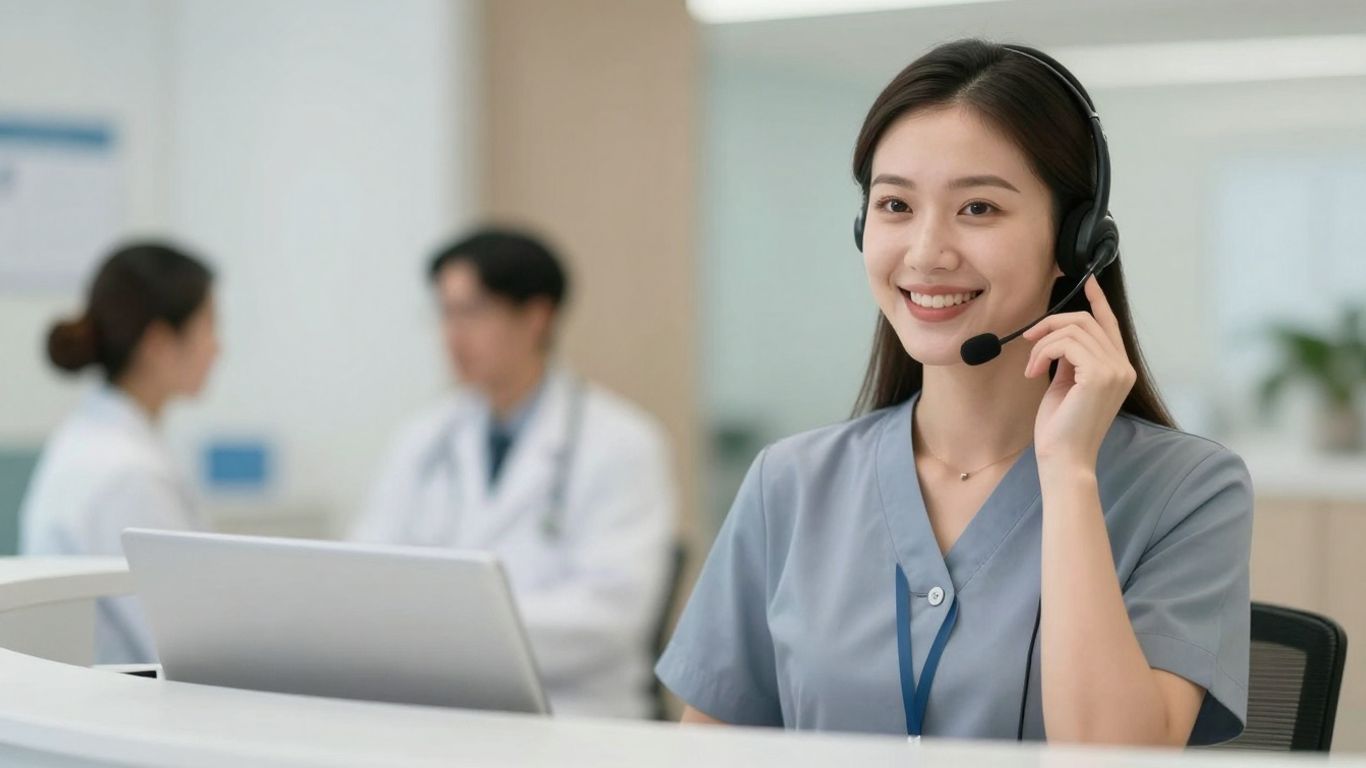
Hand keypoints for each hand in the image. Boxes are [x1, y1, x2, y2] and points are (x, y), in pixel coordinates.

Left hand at [1021, 276, 1135, 470]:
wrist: (1064, 459)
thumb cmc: (1061, 428)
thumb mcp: (1067, 385)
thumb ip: (1071, 360)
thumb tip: (1060, 337)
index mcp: (1119, 370)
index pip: (1110, 325)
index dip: (1098, 301)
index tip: (1087, 281)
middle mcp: (1123, 367)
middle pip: (1086, 321)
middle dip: (1051, 324)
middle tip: (1029, 341)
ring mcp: (1115, 370)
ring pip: (1073, 329)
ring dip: (1042, 344)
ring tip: (1032, 368)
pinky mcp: (1099, 374)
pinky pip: (1065, 343)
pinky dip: (1043, 352)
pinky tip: (1034, 373)